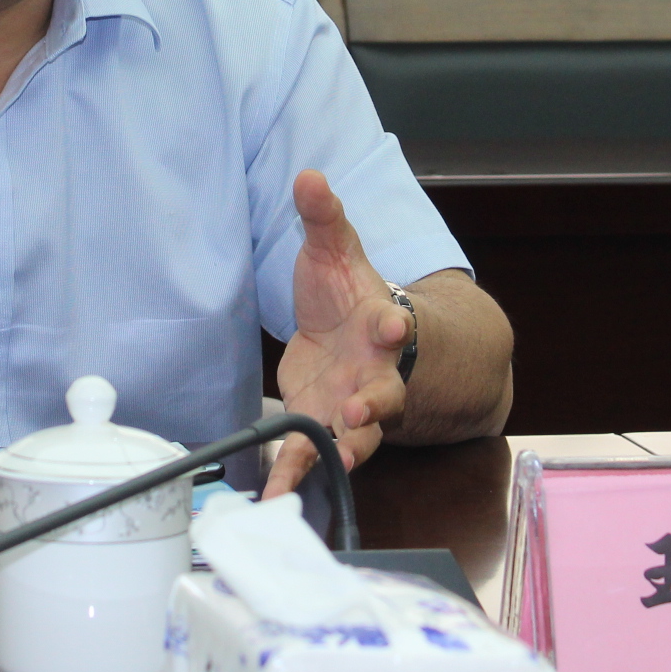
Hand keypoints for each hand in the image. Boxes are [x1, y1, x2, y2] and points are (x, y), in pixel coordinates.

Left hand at [263, 171, 410, 500]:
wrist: (356, 332)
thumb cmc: (348, 293)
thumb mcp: (332, 249)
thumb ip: (323, 217)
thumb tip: (309, 175)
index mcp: (381, 324)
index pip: (394, 321)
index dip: (394, 322)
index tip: (394, 321)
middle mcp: (376, 372)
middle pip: (384, 392)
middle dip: (376, 403)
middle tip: (361, 409)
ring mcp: (353, 405)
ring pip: (358, 435)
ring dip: (345, 449)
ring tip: (333, 465)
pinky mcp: (323, 424)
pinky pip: (312, 454)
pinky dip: (296, 474)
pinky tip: (276, 495)